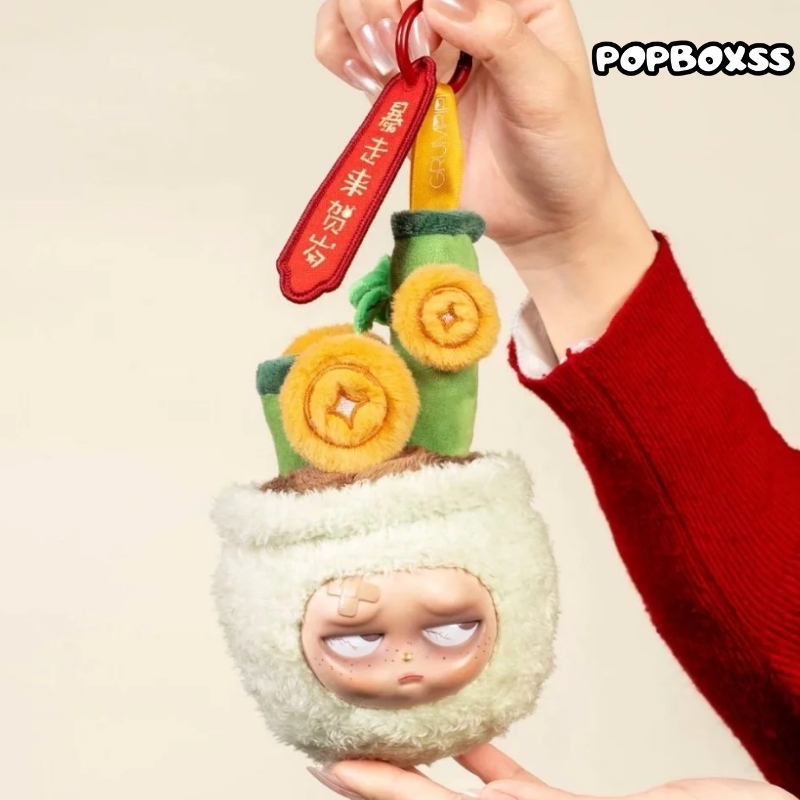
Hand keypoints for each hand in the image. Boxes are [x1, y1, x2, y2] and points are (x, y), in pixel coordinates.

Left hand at [308, 743, 796, 799]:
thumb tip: (483, 789)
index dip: (377, 793)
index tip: (325, 765)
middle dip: (378, 778)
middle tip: (325, 745)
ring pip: (466, 791)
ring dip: (423, 763)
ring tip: (384, 732)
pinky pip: (514, 780)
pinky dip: (482, 759)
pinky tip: (458, 736)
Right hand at [314, 0, 657, 352]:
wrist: (544, 218)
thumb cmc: (563, 152)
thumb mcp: (548, 87)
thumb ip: (500, 35)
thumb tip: (441, 2)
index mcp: (514, 1)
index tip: (429, 26)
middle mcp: (467, 19)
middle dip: (382, 4)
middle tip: (393, 47)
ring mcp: (430, 57)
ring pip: (365, 9)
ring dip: (358, 24)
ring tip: (381, 64)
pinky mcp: (404, 97)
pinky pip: (354, 59)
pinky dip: (342, 55)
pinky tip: (366, 78)